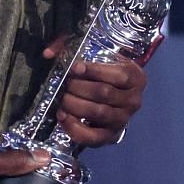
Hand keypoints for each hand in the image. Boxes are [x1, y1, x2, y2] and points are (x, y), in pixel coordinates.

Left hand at [47, 35, 147, 149]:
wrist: (116, 94)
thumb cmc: (104, 71)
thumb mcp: (96, 53)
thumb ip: (71, 46)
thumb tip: (48, 53)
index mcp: (135, 77)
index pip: (117, 75)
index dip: (94, 71)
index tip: (74, 68)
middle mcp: (134, 100)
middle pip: (104, 94)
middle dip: (79, 88)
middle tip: (65, 84)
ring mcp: (123, 120)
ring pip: (98, 113)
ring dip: (75, 105)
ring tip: (62, 99)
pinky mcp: (111, 136)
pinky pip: (93, 137)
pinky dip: (75, 129)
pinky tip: (63, 117)